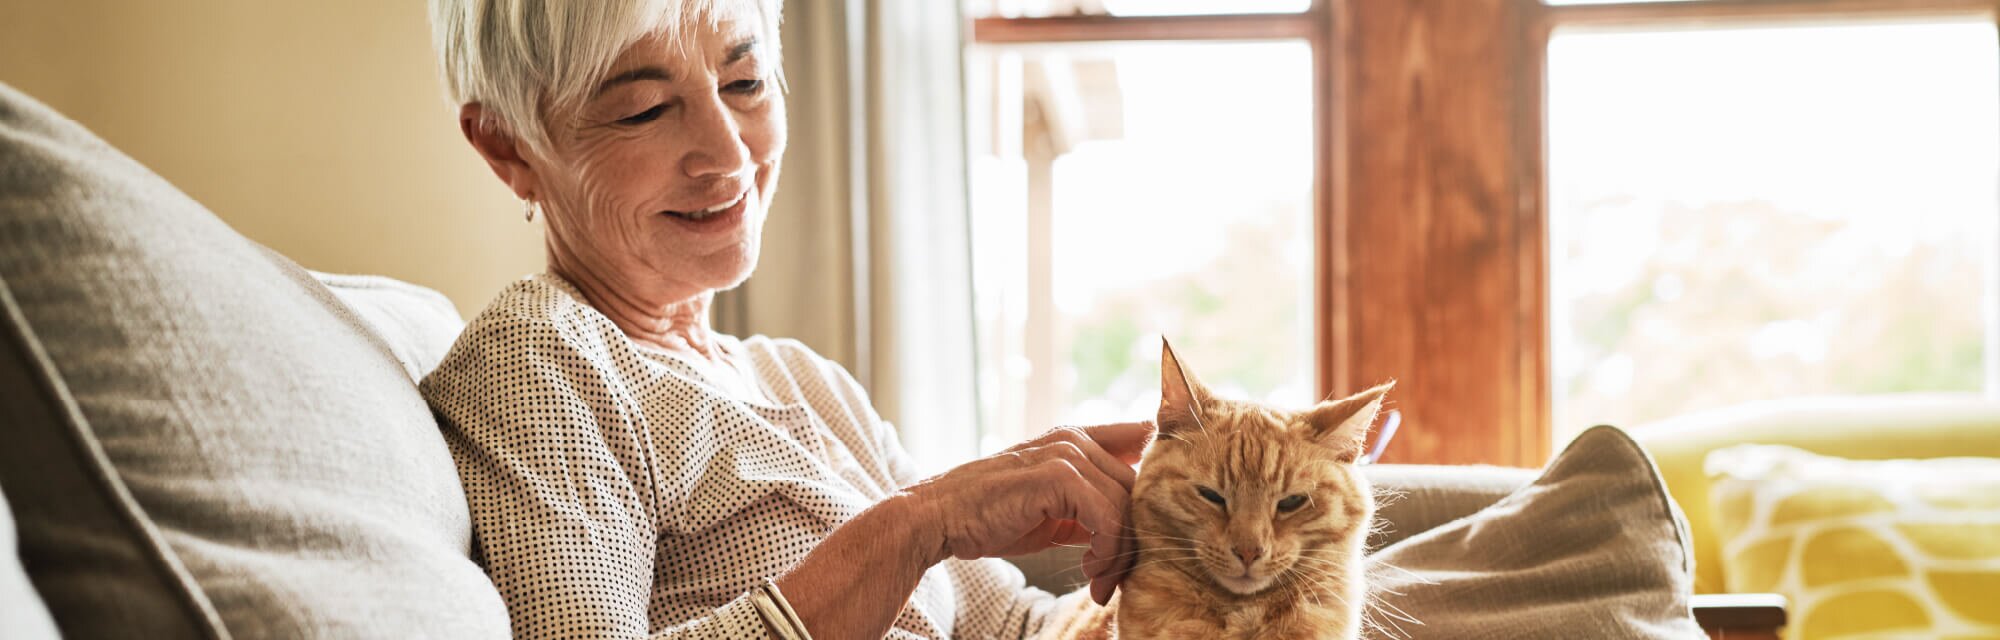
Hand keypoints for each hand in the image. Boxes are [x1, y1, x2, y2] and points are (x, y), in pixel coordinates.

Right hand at [903, 421, 1155, 604]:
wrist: (941, 518)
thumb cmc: (992, 516)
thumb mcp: (1053, 510)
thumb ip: (1091, 509)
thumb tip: (1130, 532)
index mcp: (1076, 439)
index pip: (1140, 439)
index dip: (1159, 471)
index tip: (1159, 517)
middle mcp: (1075, 440)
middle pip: (1140, 487)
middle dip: (1135, 538)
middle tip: (1115, 578)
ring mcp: (1067, 454)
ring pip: (1127, 505)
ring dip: (1119, 554)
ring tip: (1100, 581)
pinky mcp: (1058, 477)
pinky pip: (1107, 517)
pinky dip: (1106, 551)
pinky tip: (1090, 570)